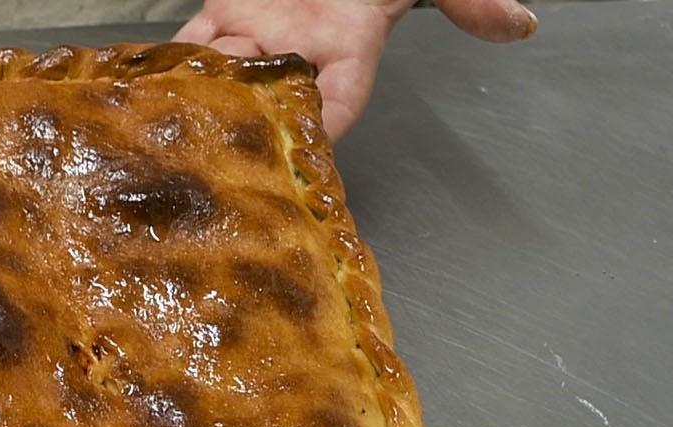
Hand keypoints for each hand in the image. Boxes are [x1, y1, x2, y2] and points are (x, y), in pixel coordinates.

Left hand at [174, 0, 536, 138]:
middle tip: (218, 165)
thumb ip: (468, 0)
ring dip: (203, 104)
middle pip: (270, 101)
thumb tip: (521, 25)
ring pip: (226, 77)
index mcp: (348, 47)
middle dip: (248, 132)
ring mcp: (258, 31)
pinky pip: (194, 45)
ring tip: (176, 138)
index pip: (337, 103)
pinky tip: (151, 90)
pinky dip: (174, 66)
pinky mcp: (224, 12)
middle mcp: (299, 49)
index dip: (322, 130)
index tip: (306, 156)